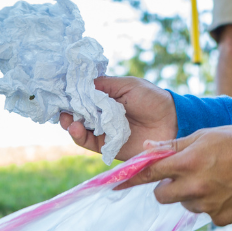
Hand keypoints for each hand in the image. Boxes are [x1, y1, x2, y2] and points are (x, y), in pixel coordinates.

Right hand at [59, 76, 176, 160]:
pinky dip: (80, 137)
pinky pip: (89, 143)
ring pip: (79, 129)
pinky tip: (76, 129)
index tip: (59, 92)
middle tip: (61, 109)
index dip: (69, 95)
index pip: (81, 96)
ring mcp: (104, 131)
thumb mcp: (127, 85)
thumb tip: (79, 83)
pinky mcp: (108, 147)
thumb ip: (104, 85)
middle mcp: (102, 115)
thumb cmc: (152, 99)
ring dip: (70, 124)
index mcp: (105, 98)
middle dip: (66, 111)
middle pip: (77, 113)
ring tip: (68, 121)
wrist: (172, 122)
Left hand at [118, 126, 231, 224]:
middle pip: (162, 196)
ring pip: (185, 204)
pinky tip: (227, 191)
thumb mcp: (203, 135)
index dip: (131, 179)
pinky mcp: (221, 218)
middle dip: (167, 187)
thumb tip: (148, 150)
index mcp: (187, 163)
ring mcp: (208, 205)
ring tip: (214, 179)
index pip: (149, 174)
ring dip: (192, 195)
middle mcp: (194, 187)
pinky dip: (212, 205)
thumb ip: (174, 146)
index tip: (114, 185)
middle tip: (185, 175)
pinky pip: (207, 213)